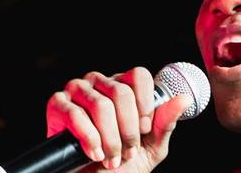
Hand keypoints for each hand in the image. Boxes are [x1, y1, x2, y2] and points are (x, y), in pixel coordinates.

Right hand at [45, 66, 192, 172]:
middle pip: (121, 93)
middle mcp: (100, 82)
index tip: (145, 130)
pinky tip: (94, 154)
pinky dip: (89, 138)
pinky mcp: (57, 105)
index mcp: (123, 86)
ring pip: (100, 105)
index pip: (139, 75)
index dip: (145, 105)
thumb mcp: (151, 147)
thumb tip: (183, 99)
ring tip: (112, 158)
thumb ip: (165, 123)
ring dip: (110, 139)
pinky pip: (75, 114)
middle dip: (128, 130)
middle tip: (127, 152)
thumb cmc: (122, 165)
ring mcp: (77, 91)